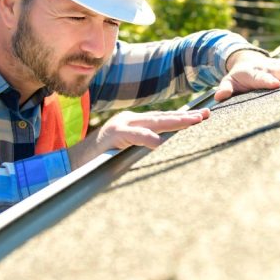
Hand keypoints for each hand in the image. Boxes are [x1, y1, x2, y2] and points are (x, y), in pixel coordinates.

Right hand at [67, 108, 209, 167]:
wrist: (73, 164)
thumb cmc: (102, 162)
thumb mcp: (129, 153)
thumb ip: (145, 148)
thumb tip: (165, 149)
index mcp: (134, 124)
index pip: (163, 119)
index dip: (183, 118)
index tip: (203, 116)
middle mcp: (129, 120)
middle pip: (162, 117)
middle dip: (186, 117)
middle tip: (206, 115)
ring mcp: (120, 125)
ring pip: (152, 122)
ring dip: (174, 121)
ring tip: (193, 122)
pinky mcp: (111, 135)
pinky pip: (132, 135)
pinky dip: (145, 137)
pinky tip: (159, 142)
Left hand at [214, 50, 279, 101]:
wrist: (245, 60)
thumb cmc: (238, 78)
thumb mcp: (229, 82)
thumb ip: (225, 89)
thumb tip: (219, 97)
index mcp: (252, 73)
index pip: (260, 78)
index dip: (268, 81)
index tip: (276, 85)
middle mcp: (266, 67)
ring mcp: (277, 64)